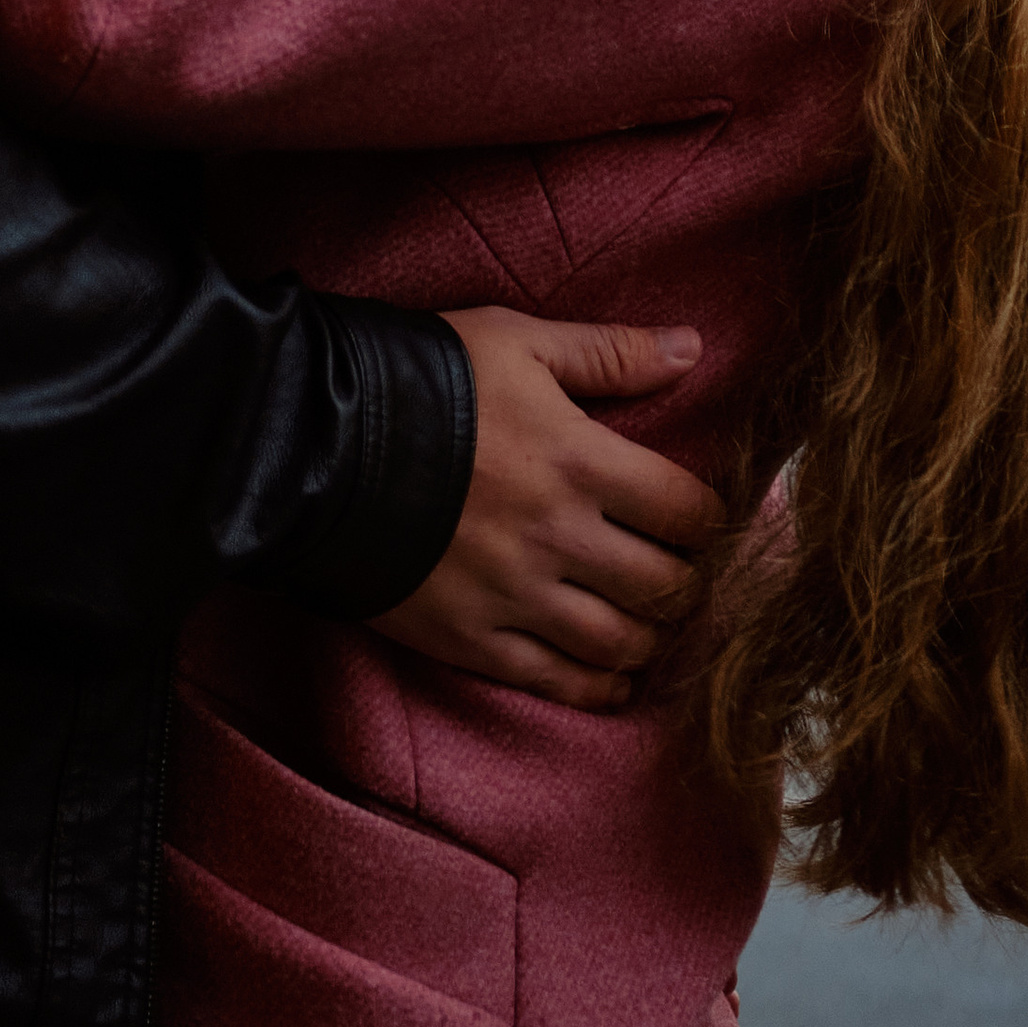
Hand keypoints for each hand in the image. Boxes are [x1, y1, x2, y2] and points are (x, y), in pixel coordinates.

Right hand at [371, 308, 721, 709]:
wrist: (317, 443)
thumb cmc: (425, 379)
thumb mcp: (517, 341)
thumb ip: (610, 352)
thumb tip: (692, 348)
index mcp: (579, 459)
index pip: (686, 510)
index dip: (710, 518)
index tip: (704, 518)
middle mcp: (559, 536)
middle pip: (663, 585)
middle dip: (686, 581)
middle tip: (682, 569)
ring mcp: (516, 596)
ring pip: (620, 642)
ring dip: (650, 636)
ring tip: (650, 618)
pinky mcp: (473, 640)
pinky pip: (557, 682)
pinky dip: (598, 685)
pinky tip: (611, 673)